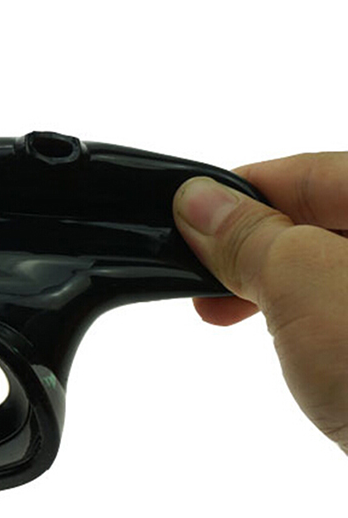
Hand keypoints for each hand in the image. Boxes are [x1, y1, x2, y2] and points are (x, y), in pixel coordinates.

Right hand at [173, 152, 347, 453]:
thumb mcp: (307, 285)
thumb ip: (250, 235)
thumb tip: (198, 201)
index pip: (312, 173)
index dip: (237, 191)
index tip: (186, 219)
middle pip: (322, 220)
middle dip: (251, 249)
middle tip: (203, 284)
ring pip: (331, 270)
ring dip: (272, 287)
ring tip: (232, 317)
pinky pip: (345, 311)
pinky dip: (305, 319)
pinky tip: (289, 344)